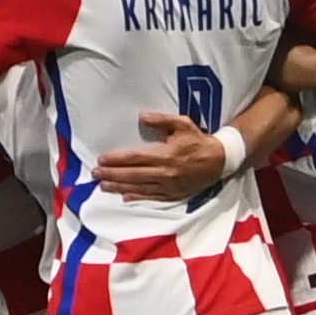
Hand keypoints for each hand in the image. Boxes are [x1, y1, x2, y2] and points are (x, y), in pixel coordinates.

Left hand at [87, 109, 236, 201]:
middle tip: (95, 173)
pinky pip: (152, 198)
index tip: (102, 159)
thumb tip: (142, 116)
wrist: (220, 161)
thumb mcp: (183, 124)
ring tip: (103, 185)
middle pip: (133, 175)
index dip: (117, 159)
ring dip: (119, 187)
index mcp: (166, 155)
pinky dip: (137, 198)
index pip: (136, 158)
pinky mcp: (174, 195)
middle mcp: (165, 173)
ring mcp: (169, 187)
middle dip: (112, 175)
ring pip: (139, 188)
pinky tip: (124, 197)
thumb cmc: (198, 141)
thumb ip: (162, 120)